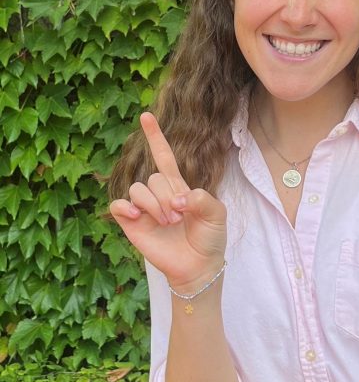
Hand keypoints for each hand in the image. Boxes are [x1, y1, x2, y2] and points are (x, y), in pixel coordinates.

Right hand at [109, 112, 226, 290]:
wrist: (198, 266)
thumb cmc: (209, 239)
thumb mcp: (217, 214)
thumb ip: (202, 199)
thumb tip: (177, 201)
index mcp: (178, 187)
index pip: (164, 157)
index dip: (155, 137)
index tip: (146, 116)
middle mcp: (158, 194)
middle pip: (154, 177)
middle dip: (168, 196)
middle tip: (179, 217)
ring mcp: (143, 209)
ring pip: (138, 189)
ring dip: (154, 205)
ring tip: (167, 222)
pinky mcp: (132, 224)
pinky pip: (119, 205)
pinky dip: (126, 207)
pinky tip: (137, 216)